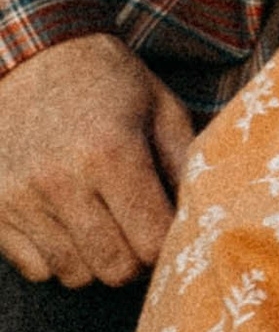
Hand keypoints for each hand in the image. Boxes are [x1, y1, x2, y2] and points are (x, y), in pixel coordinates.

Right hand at [0, 33, 195, 288]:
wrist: (29, 56)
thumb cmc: (105, 81)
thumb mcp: (160, 107)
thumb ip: (187, 164)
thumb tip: (206, 219)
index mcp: (111, 153)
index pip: (152, 243)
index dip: (167, 243)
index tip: (166, 226)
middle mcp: (60, 181)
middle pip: (115, 269)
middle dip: (135, 258)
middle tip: (135, 229)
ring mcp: (20, 198)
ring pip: (74, 275)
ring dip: (95, 259)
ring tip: (100, 221)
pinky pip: (35, 269)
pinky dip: (55, 257)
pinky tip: (65, 222)